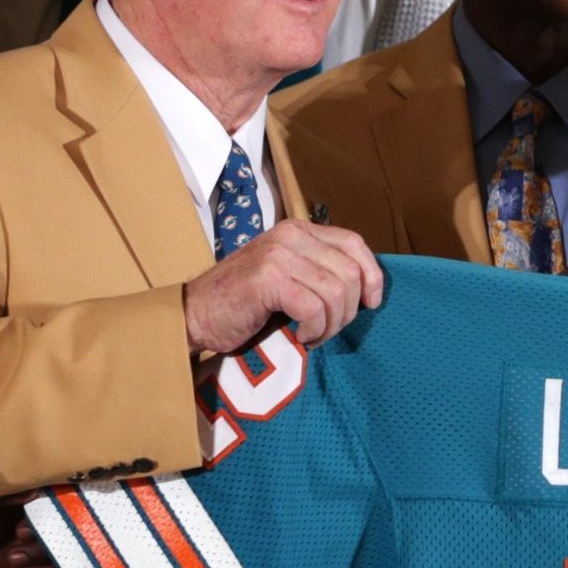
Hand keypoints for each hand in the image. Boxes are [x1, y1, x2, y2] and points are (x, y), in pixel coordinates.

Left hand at [0, 493, 57, 567]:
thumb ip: (7, 500)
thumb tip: (36, 491)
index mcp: (29, 508)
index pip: (54, 504)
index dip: (55, 505)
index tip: (45, 506)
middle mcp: (38, 528)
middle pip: (61, 529)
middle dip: (46, 532)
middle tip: (20, 533)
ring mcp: (36, 551)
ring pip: (54, 551)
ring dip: (40, 554)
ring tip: (14, 558)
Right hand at [183, 219, 383, 353]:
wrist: (195, 314)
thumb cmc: (245, 302)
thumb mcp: (288, 274)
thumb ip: (319, 270)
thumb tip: (365, 287)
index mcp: (298, 230)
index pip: (354, 243)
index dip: (372, 275)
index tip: (371, 304)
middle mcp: (290, 235)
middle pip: (350, 272)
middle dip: (348, 310)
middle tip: (328, 329)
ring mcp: (278, 255)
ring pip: (336, 293)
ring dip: (331, 324)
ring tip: (313, 335)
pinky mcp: (267, 280)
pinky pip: (314, 309)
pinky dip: (315, 329)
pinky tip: (301, 336)